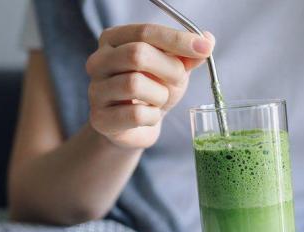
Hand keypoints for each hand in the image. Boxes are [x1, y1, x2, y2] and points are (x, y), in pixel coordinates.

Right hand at [85, 24, 214, 148]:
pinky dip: (153, 116)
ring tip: (159, 100)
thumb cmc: (153, 90)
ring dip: (160, 95)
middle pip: (137, 54)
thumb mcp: (173, 68)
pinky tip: (150, 116)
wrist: (137, 126)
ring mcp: (95, 90)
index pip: (145, 32)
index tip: (204, 48)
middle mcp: (98, 61)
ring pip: (135, 84)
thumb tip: (207, 40)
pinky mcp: (100, 119)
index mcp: (114, 39)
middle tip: (179, 80)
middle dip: (170, 69)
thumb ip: (188, 55)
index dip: (177, 39)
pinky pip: (135, 114)